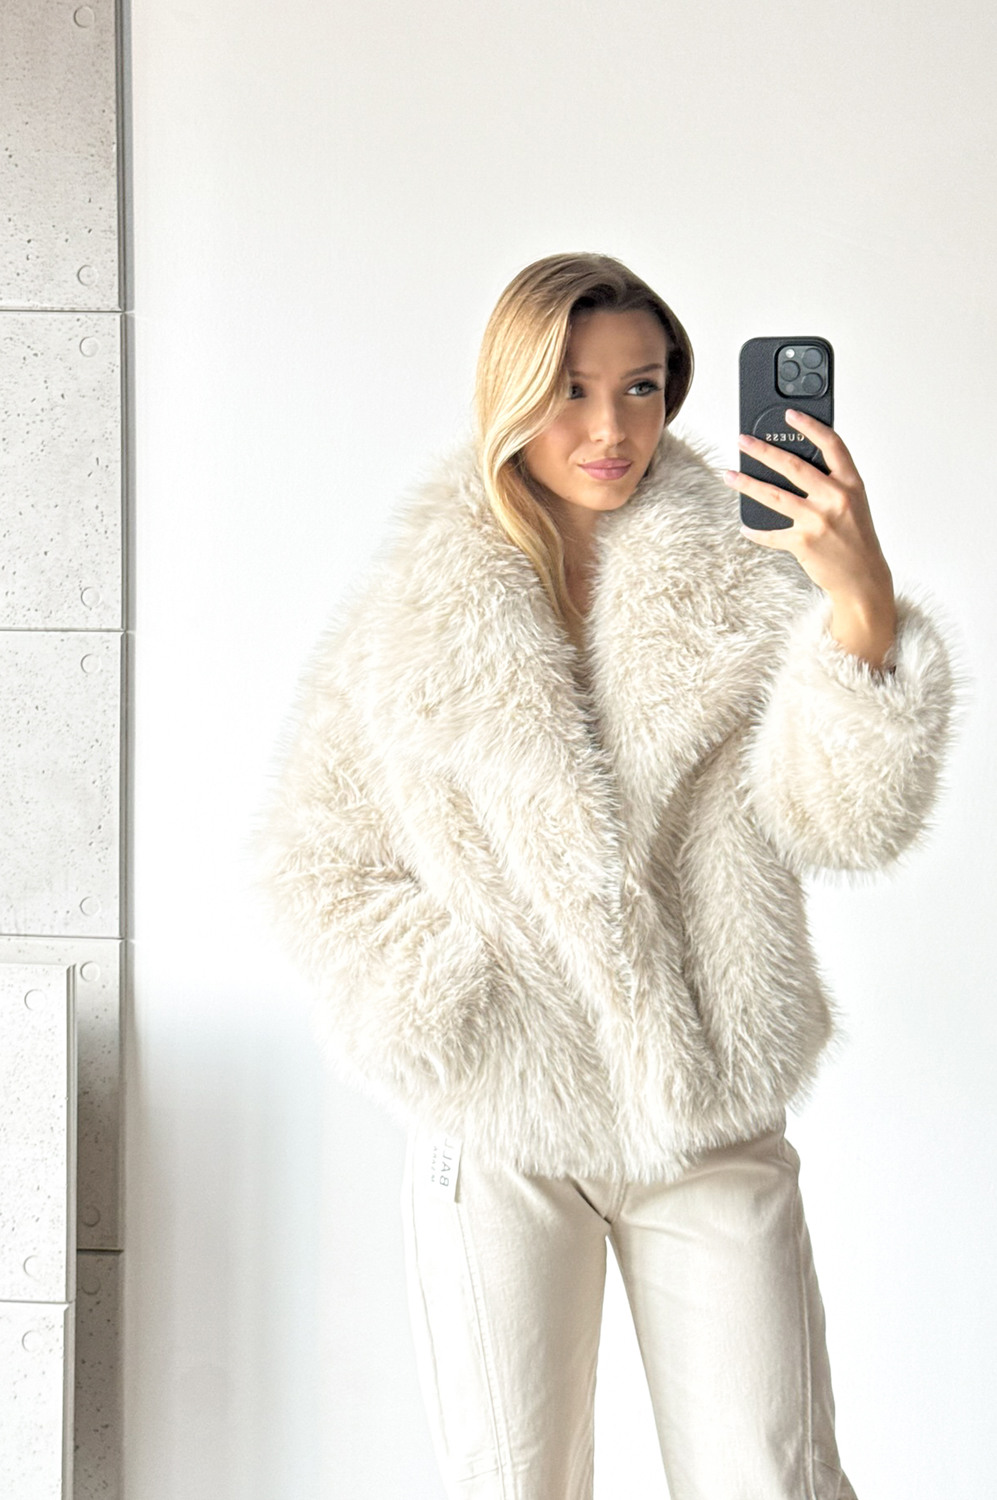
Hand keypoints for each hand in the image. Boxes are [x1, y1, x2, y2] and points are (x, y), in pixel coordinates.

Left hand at [722, 410, 897, 670]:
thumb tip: (792, 466)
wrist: (863, 579)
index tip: (789, 415)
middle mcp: (835, 498)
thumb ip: (830, 484)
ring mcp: (818, 520)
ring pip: (773, 495)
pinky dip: (756, 530)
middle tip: (742, 440)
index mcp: (851, 484)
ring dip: (747, 484)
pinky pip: (771, 533)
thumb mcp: (853, 505)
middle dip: (763, 450)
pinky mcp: (803, 542)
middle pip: (792, 466)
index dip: (809, 426)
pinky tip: (745, 526)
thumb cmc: (857, 540)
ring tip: (728, 474)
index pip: (831, 445)